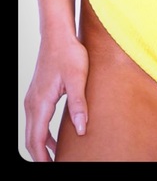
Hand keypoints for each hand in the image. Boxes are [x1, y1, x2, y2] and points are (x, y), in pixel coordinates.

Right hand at [24, 35, 88, 161]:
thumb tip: (80, 129)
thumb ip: (78, 104)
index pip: (36, 139)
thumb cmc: (69, 54)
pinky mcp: (38, 94)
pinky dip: (43, 133)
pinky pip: (37, 120)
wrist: (58, 36)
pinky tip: (56, 137)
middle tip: (56, 164)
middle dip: (41, 155)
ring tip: (57, 156)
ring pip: (33, 130)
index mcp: (40, 103)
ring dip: (42, 145)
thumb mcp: (78, 79)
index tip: (53, 167)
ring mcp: (33, 98)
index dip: (43, 157)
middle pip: (31, 138)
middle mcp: (32, 103)